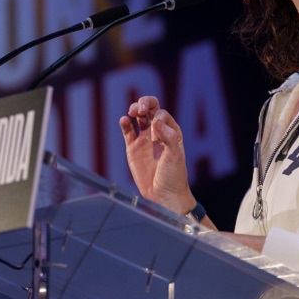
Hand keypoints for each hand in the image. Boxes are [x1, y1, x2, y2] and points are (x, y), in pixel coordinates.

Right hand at [119, 95, 195, 213]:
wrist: (163, 194)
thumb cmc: (174, 175)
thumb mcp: (175, 155)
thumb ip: (168, 136)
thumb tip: (156, 121)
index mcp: (171, 131)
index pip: (161, 114)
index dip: (157, 116)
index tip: (156, 129)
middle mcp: (157, 132)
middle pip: (149, 109)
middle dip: (144, 103)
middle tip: (140, 109)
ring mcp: (144, 139)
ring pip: (137, 117)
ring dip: (134, 110)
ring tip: (132, 112)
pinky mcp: (132, 148)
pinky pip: (127, 131)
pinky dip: (125, 124)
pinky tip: (124, 120)